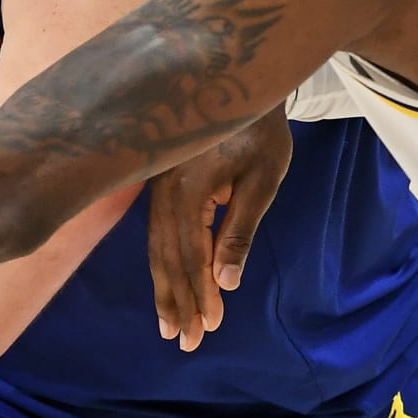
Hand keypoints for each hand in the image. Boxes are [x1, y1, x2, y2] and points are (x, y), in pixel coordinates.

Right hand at [147, 106, 290, 350]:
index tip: (209, 326)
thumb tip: (225, 282)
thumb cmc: (259, 128)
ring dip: (165, 287)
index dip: (199, 292)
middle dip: (177, 300)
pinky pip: (157, 230)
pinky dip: (163, 261)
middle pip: (166, 256)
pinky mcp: (159, 182)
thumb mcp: (261, 179)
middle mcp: (162, 190)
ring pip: (156, 246)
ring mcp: (156, 185)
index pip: (190, 254)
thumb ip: (238, 231)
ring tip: (170, 324)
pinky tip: (167, 281)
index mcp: (186, 190)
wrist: (238, 77)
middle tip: (184, 341)